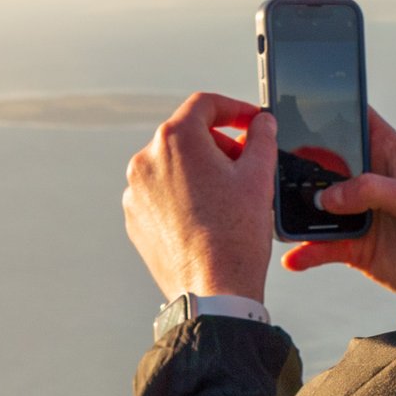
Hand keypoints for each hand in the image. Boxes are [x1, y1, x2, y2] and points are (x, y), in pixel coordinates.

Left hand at [122, 93, 276, 304]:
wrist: (213, 291)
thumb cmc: (235, 236)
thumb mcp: (259, 176)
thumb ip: (261, 138)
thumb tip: (261, 122)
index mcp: (176, 140)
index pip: (204, 104)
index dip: (233, 108)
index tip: (250, 121)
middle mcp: (147, 160)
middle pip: (186, 135)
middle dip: (218, 144)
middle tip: (244, 164)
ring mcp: (136, 191)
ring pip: (172, 165)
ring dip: (199, 170)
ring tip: (226, 195)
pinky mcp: (134, 218)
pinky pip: (160, 194)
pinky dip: (182, 195)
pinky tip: (206, 216)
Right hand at [280, 109, 395, 301]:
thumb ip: (374, 191)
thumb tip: (328, 196)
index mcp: (390, 154)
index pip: (357, 121)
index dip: (332, 110)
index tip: (298, 105)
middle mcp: (371, 181)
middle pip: (326, 164)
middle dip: (300, 165)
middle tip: (271, 168)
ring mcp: (362, 214)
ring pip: (319, 206)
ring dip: (298, 211)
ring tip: (275, 215)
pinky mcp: (357, 247)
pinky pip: (324, 246)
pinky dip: (307, 251)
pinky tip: (293, 257)